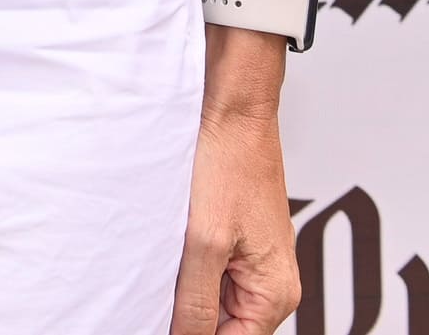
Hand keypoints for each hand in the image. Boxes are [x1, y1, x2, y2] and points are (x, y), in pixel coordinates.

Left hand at [173, 95, 301, 334]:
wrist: (233, 114)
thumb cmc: (228, 165)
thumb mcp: (205, 242)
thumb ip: (196, 301)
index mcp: (275, 294)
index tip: (157, 320)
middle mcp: (273, 284)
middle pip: (224, 327)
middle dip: (187, 317)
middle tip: (153, 292)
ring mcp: (256, 263)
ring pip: (213, 301)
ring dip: (184, 293)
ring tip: (163, 264)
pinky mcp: (238, 243)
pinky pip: (211, 274)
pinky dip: (187, 270)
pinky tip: (168, 251)